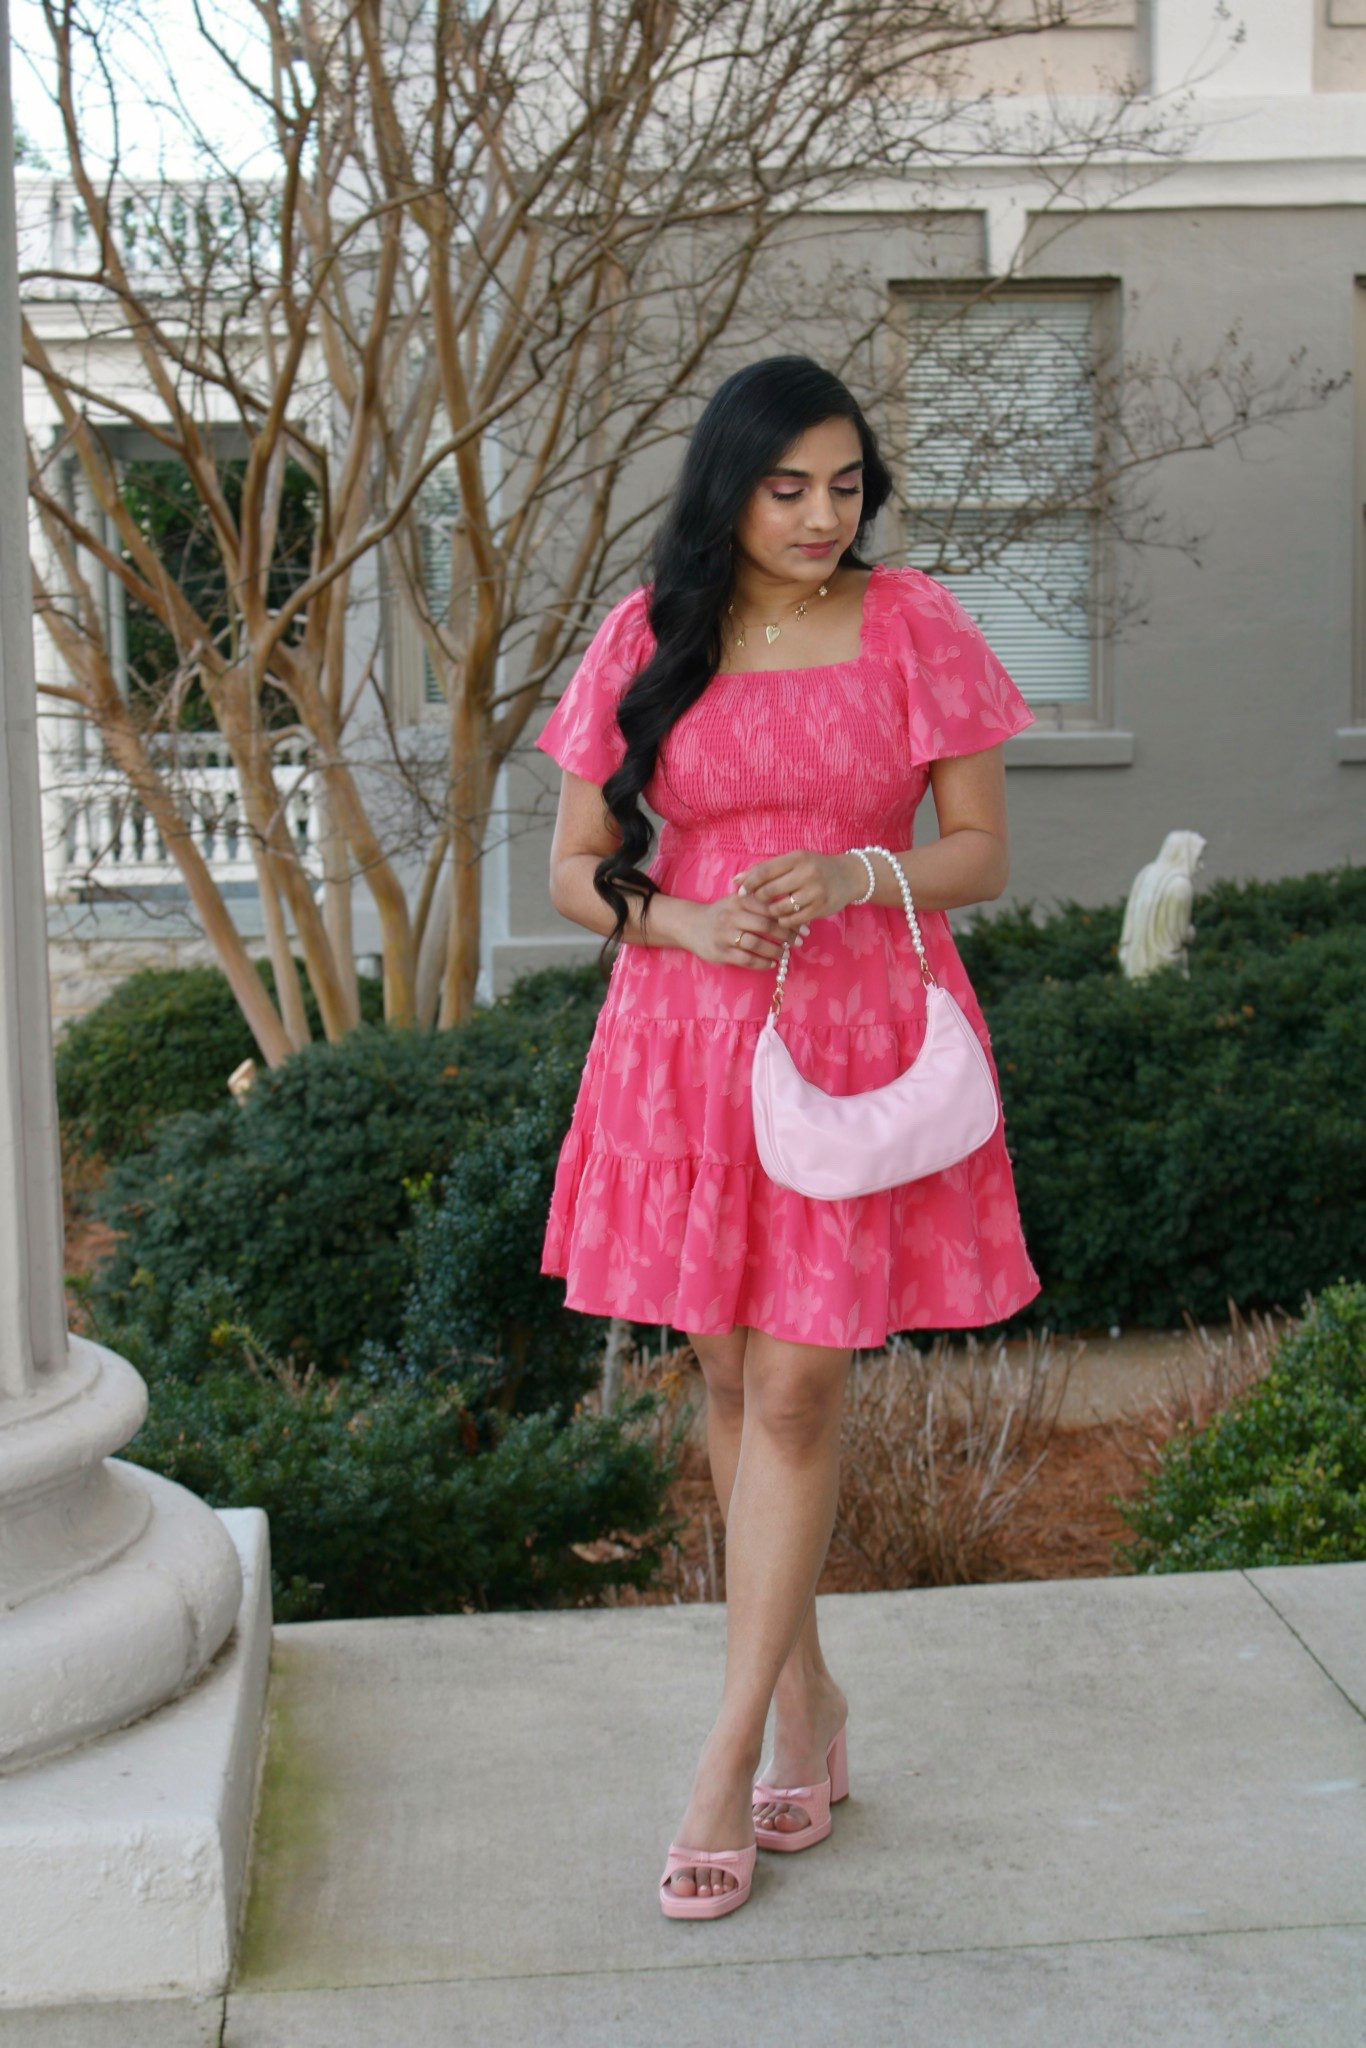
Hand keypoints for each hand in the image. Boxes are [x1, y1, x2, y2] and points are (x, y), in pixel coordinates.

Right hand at [678, 892, 799, 970]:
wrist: (690, 925)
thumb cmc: (722, 913)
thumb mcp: (737, 900)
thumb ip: (760, 901)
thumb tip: (793, 908)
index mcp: (739, 900)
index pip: (769, 907)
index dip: (789, 917)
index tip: (804, 927)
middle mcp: (731, 915)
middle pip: (765, 925)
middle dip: (786, 935)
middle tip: (799, 941)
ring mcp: (724, 934)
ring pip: (756, 944)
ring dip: (775, 950)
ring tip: (785, 953)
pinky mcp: (720, 952)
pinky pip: (746, 959)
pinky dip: (761, 963)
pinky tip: (770, 963)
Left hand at [731, 851, 861, 932]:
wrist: (850, 876)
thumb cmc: (815, 867)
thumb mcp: (795, 861)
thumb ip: (767, 869)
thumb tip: (736, 880)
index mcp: (797, 857)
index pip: (764, 871)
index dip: (749, 883)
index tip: (741, 891)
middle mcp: (806, 873)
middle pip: (769, 891)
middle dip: (759, 899)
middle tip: (758, 903)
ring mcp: (815, 892)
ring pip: (779, 909)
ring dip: (771, 912)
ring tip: (772, 910)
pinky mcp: (820, 908)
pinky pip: (792, 920)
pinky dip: (784, 921)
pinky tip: (785, 918)